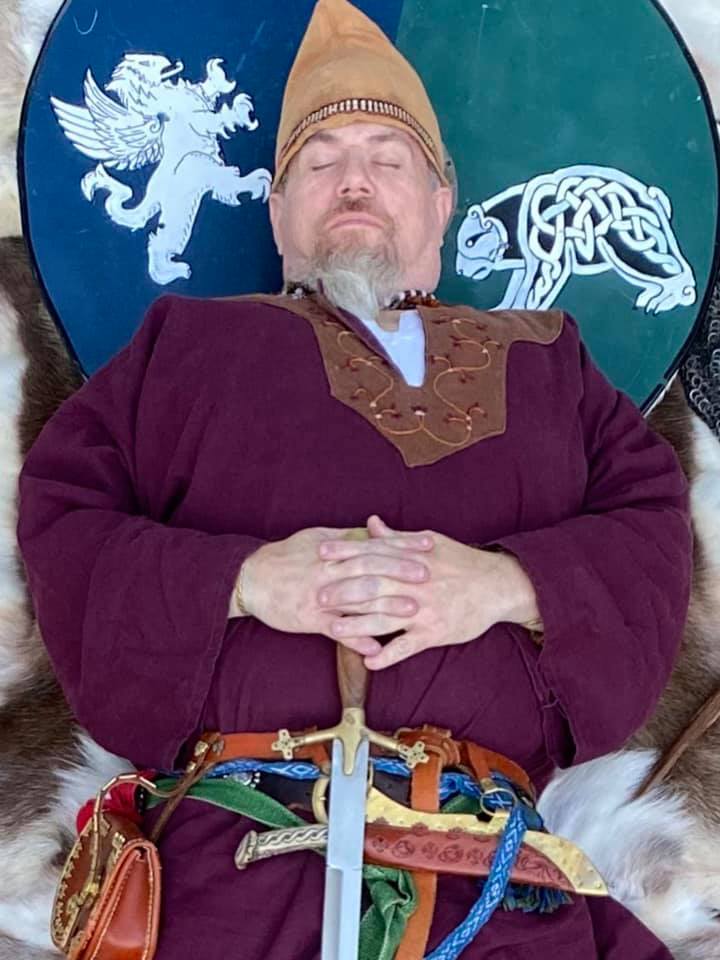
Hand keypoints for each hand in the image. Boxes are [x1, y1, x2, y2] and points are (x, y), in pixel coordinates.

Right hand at [239, 525, 433, 657]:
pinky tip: (377, 649)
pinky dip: (357, 639)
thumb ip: (346, 537)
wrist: (251, 578)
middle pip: (371, 568)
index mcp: (333, 549)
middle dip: (400, 570)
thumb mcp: (315, 538)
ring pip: (358, 599)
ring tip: (413, 610)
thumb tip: (372, 530)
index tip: (427, 544)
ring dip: (386, 604)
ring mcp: (320, 596)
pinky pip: (337, 631)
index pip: (374, 544)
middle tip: (428, 574)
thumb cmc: (285, 557)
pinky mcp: (310, 619)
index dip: (402, 544)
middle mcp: (329, 570)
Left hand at [316, 516, 538, 669]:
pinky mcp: (436, 632)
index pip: (373, 553)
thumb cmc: (461, 562)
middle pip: (374, 585)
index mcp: (413, 558)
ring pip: (386, 618)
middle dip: (344, 591)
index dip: (345, 553)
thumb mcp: (430, 542)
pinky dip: (389, 655)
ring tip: (333, 630)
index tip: (321, 554)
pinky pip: (408, 646)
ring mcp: (425, 609)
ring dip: (358, 625)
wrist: (498, 585)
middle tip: (318, 596)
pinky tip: (370, 662)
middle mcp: (416, 583)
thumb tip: (370, 524)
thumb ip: (396, 538)